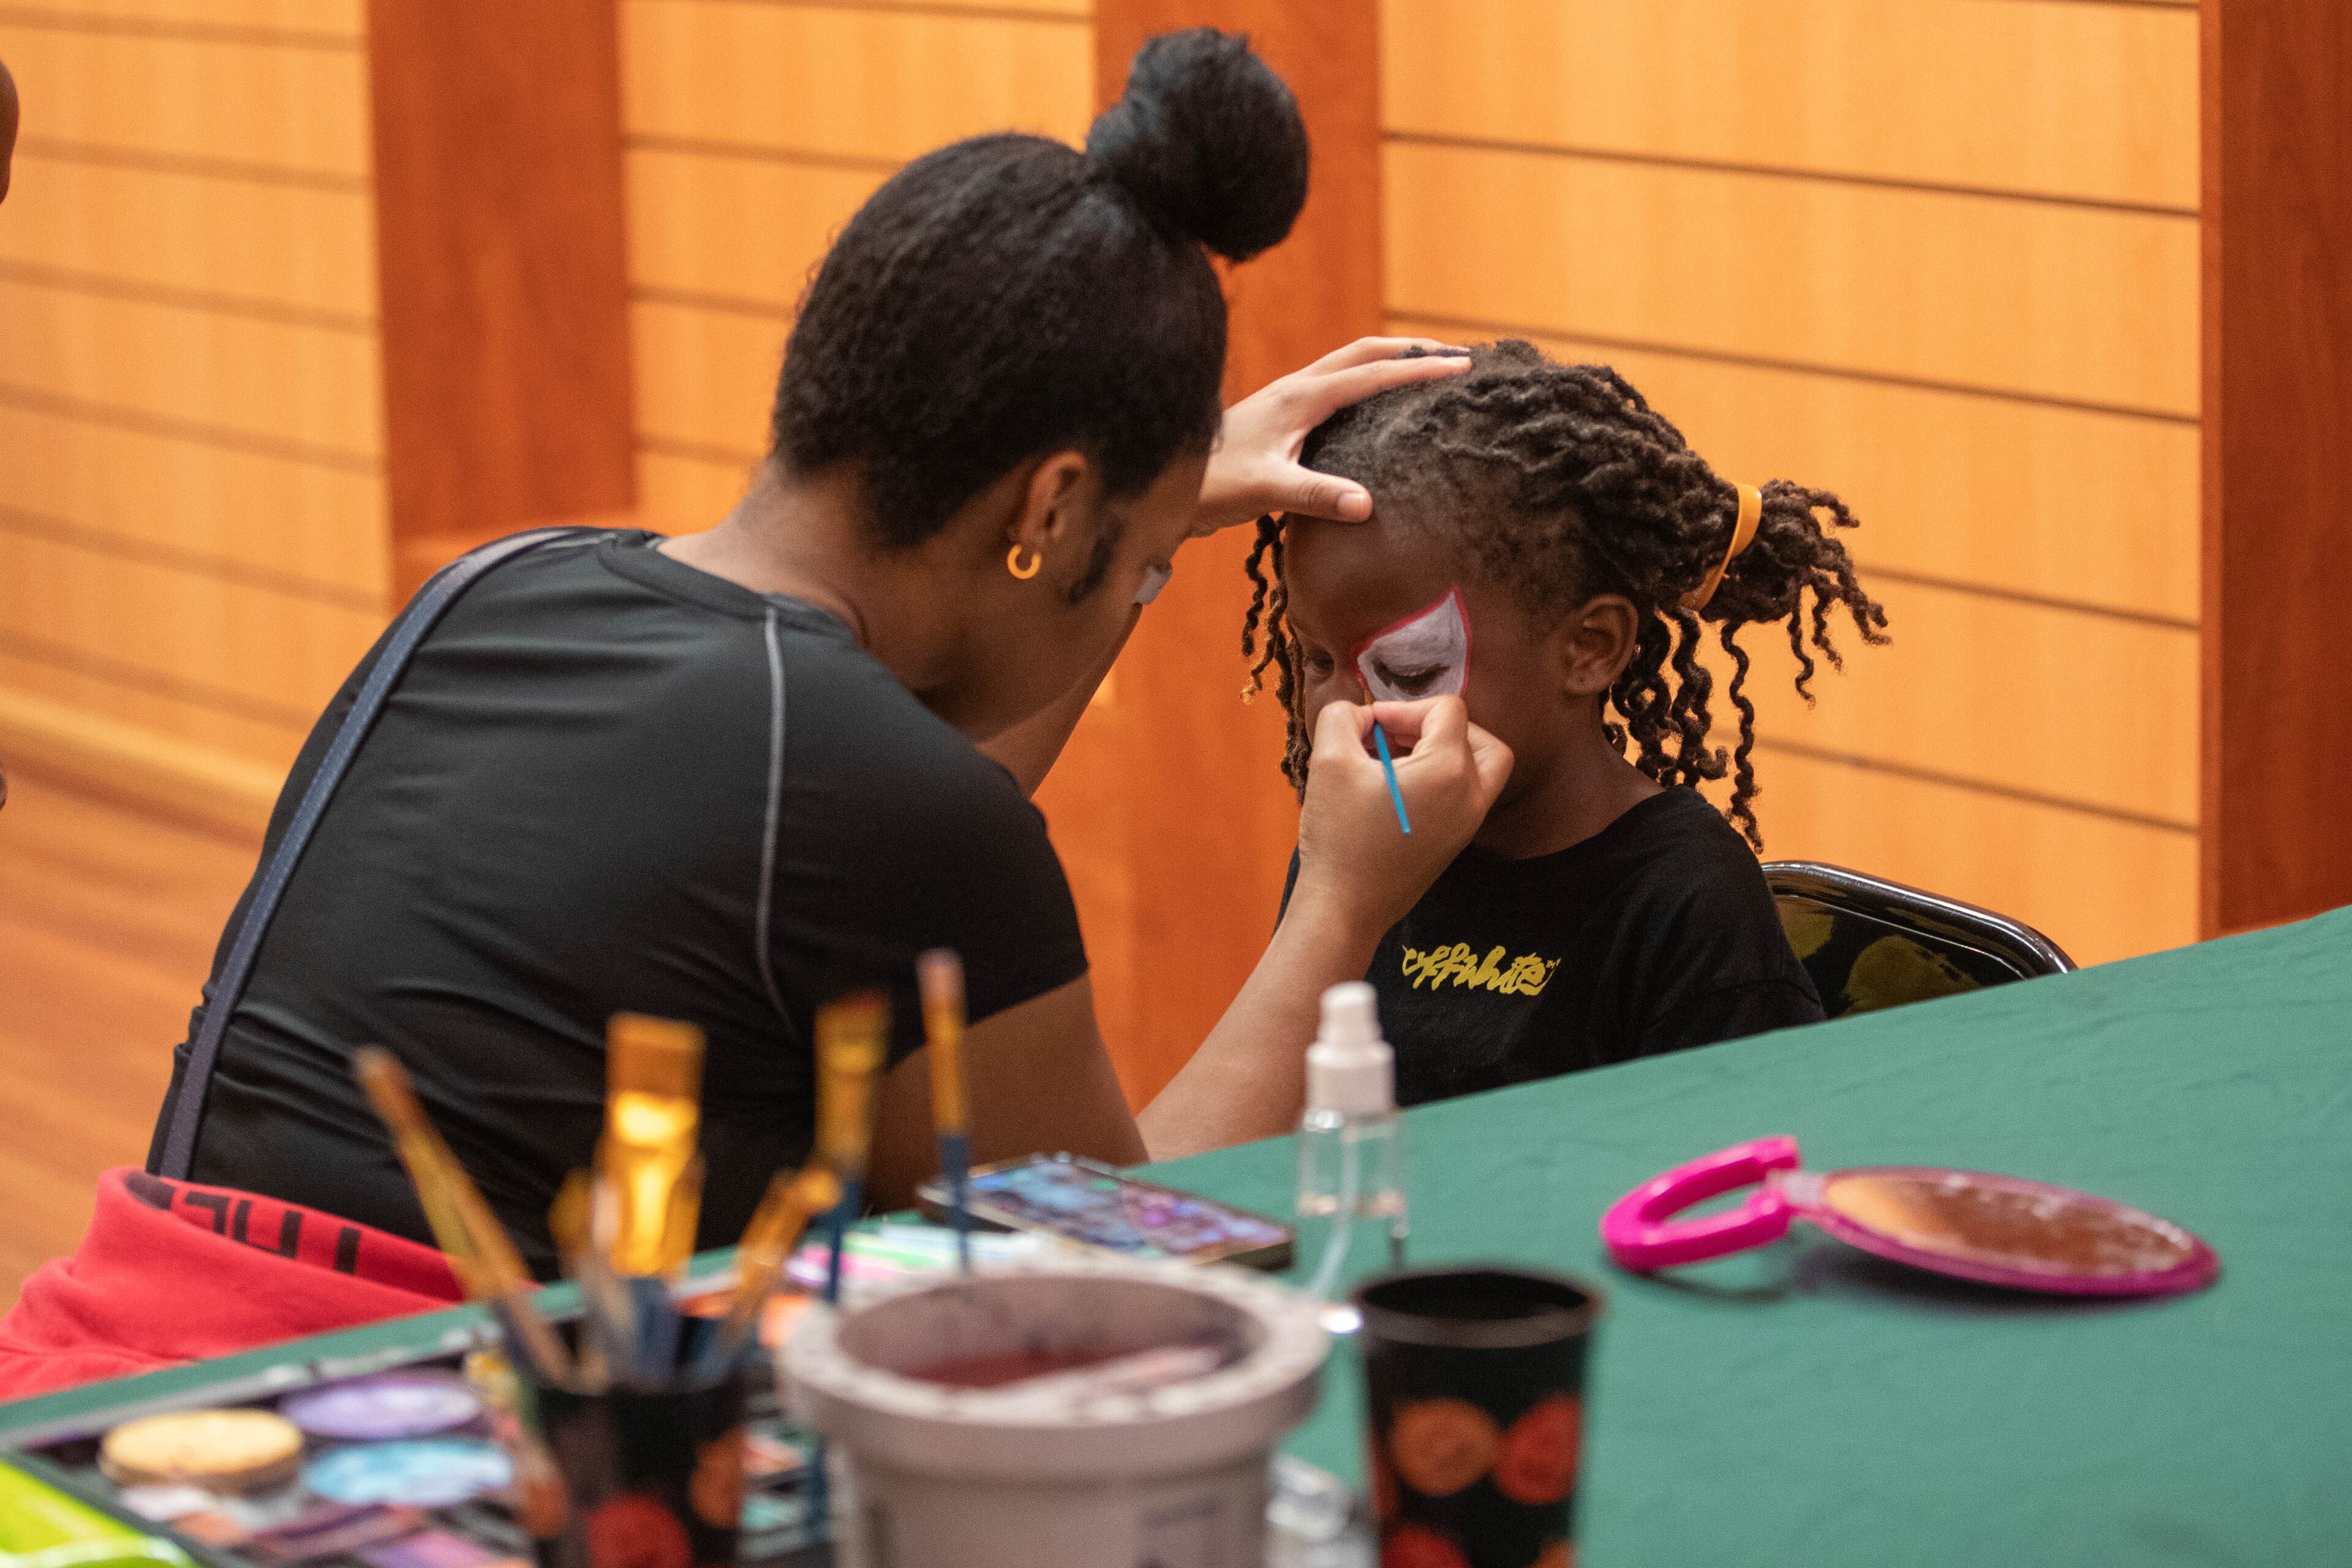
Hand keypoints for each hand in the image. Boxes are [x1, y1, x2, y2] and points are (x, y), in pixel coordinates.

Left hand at [1193, 337, 1470, 535]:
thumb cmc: (1213, 485)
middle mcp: (1297, 388)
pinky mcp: (1284, 415)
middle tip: (1456, 355)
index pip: (1372, 374)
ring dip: (1390, 362)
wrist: (1168, 481)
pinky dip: (1368, 384)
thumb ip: (1316, 495)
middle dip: (1412, 350)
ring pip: (1350, 365)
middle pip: (1364, 352)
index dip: (1419, 371)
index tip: (1462, 366)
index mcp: (1300, 397)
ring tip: (1428, 370)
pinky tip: (1380, 405)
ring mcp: (1289, 399)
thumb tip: (1366, 505)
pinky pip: (1337, 387)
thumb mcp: (1267, 491)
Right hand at [1292, 696, 1513, 935]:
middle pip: (1479, 737)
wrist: (1345, 909)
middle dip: (1436, 726)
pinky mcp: (1456, 843)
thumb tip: (1361, 715)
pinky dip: (1440, 780)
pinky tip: (1394, 790)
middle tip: (1395, 738)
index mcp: (1449, 770)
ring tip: (1394, 760)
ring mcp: (1468, 823)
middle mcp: (1471, 796)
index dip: (1402, 708)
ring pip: (1480, 768)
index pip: (1446, 710)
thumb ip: (1343, 716)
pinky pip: (1464, 795)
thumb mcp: (1328, 761)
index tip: (1368, 727)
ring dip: (1443, 751)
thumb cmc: (1339, 836)